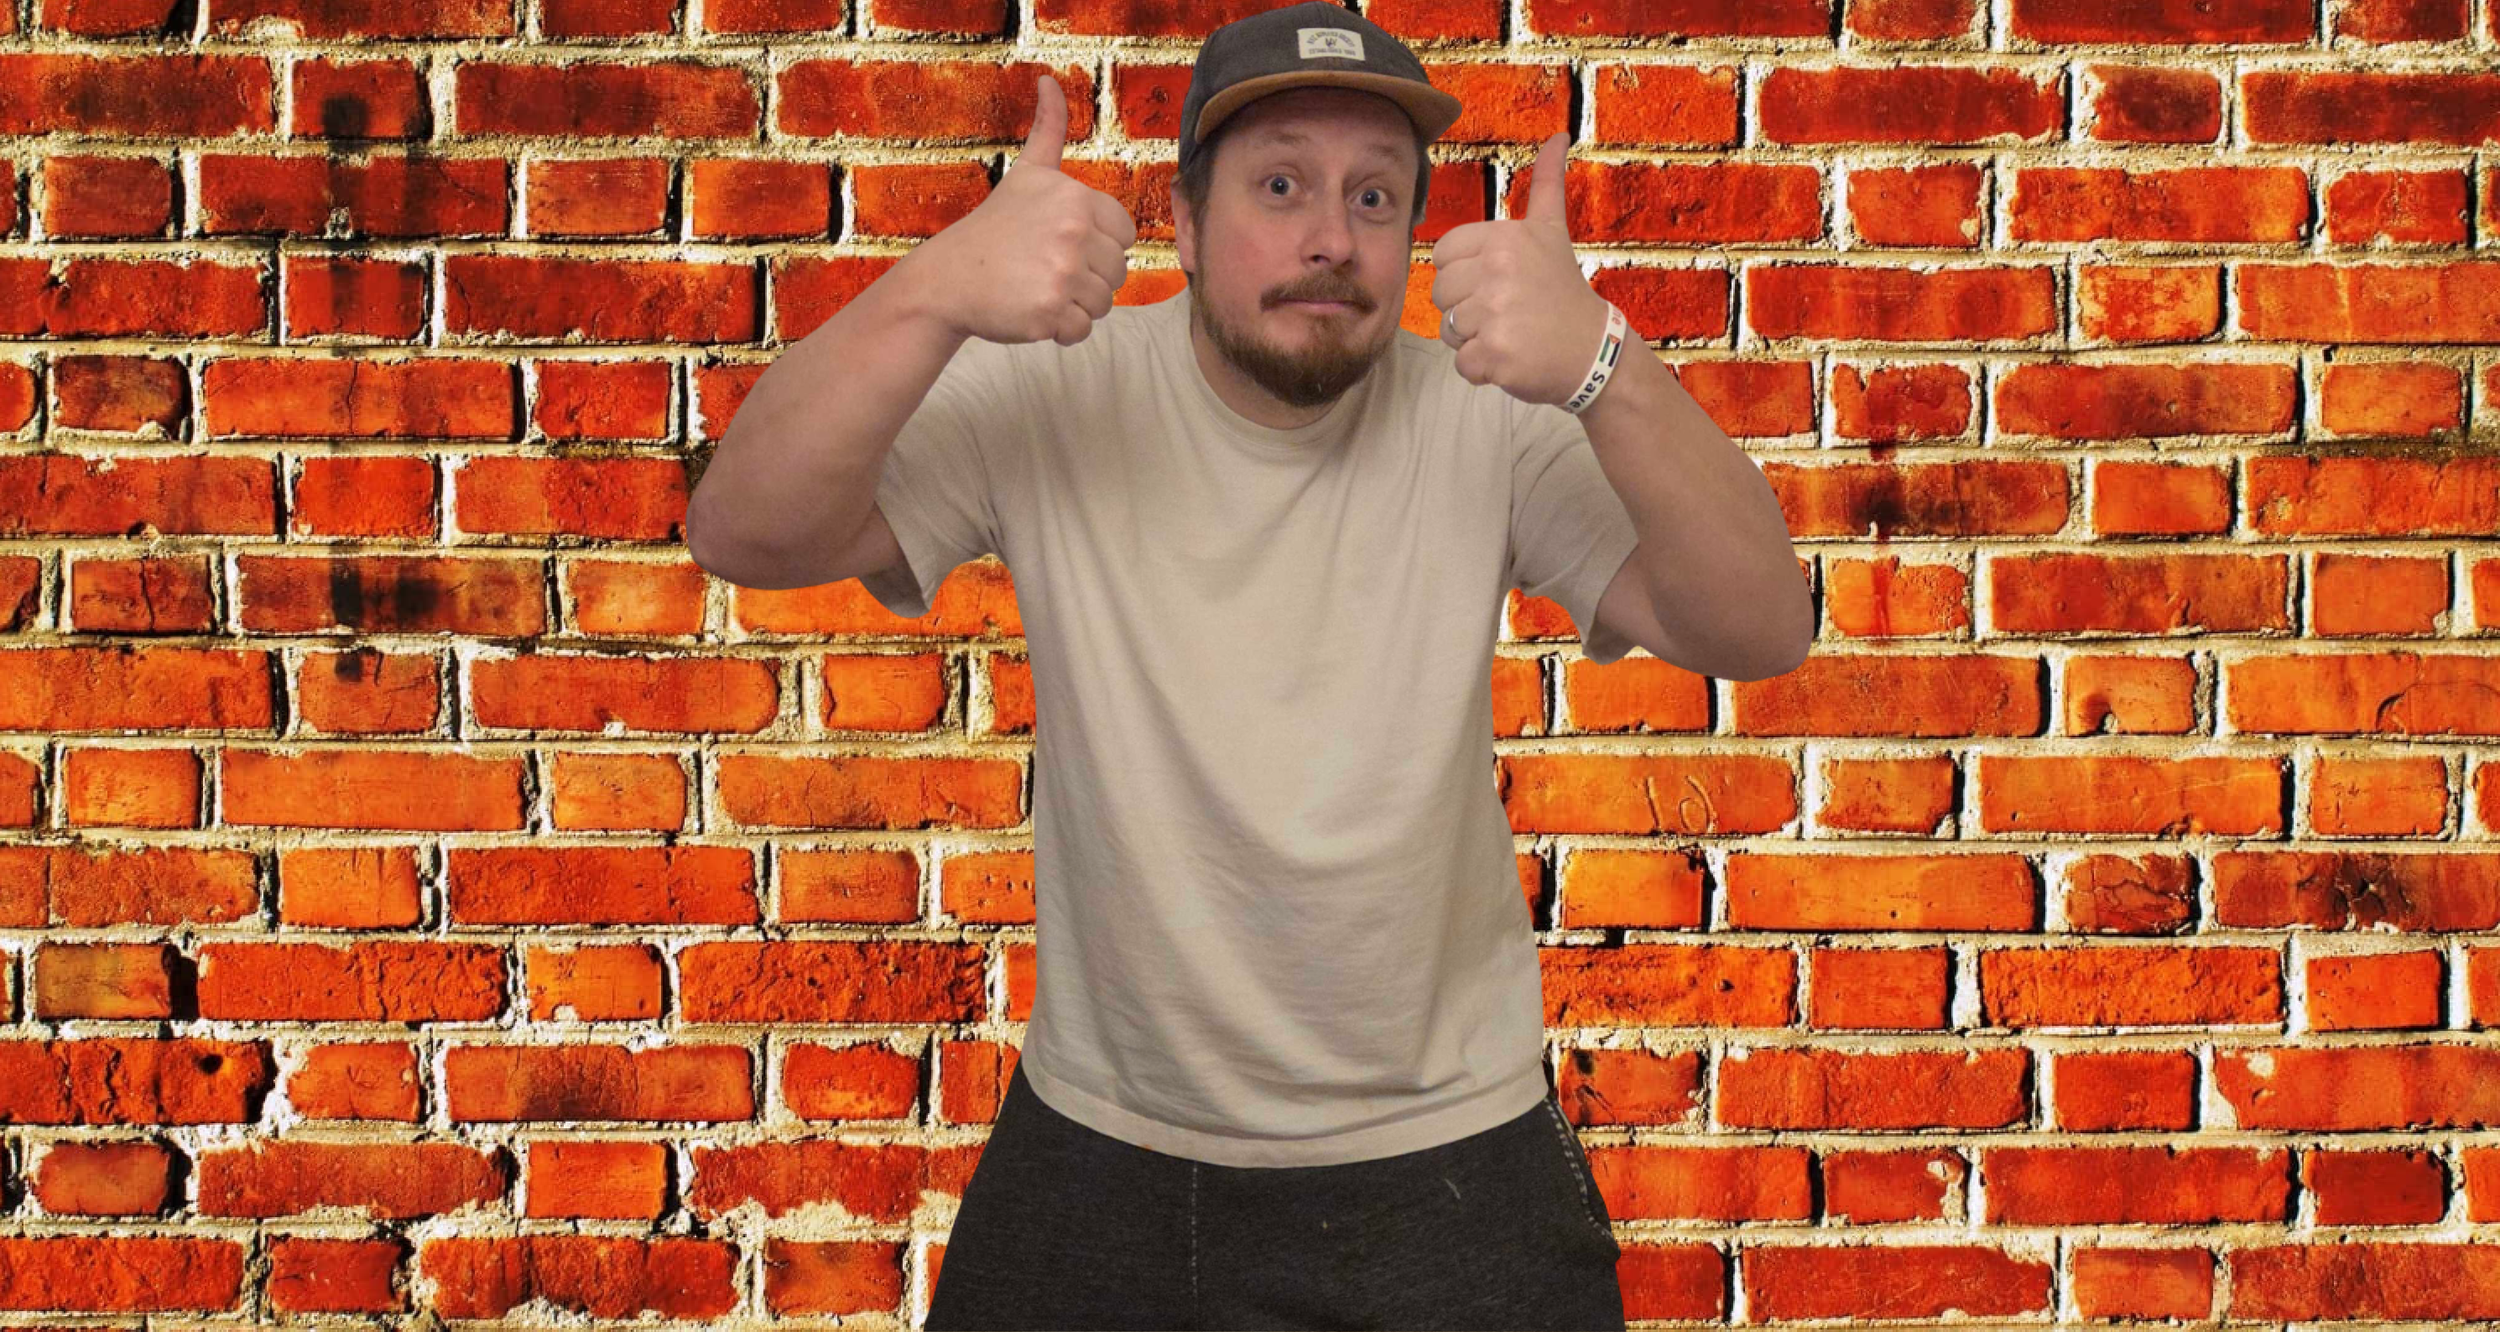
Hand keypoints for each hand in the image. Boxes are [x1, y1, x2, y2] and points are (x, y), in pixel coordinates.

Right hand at [915, 74, 1138, 346]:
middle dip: (1086, 278)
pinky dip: (1061, 330)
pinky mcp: (1050, 311)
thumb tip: (1049, 79)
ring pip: (1103, 303)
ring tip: (1038, 289)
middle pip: (1118, 272)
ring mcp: (1062, 273)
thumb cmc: (994, 228)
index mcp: (1076, 198)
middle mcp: (1073, 232)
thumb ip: (1048, 129)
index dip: (1097, 246)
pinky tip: (1032, 311)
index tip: (1060, 244)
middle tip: (1044, 270)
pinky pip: (1082, 331)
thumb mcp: (1027, 173)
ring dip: (1075, 304)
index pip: (1124, 235)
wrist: (948, 278)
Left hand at [1427, 131, 1613, 406]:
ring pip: (1448, 330)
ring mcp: (1496, 314)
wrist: (1595, 351)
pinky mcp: (1496, 354)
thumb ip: (1547, 184)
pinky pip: (1462, 363)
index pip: (1443, 257)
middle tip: (1508, 312)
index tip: (1499, 283)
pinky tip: (1513, 358)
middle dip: (1467, 309)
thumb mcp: (1553, 231)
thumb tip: (1558, 135)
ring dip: (1474, 339)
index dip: (1464, 275)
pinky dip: (1483, 368)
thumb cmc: (1563, 291)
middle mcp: (1498, 271)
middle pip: (1440, 294)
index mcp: (1503, 239)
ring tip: (1512, 333)